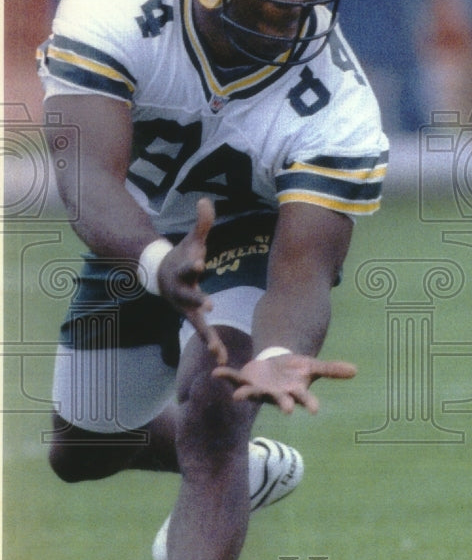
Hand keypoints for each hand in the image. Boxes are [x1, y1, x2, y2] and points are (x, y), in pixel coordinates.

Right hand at [157, 198, 227, 364]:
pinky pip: (204, 332)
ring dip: (208, 335)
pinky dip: (212, 344)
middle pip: (190, 296)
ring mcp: (186, 306)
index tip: (200, 262)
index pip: (188, 266)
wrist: (162, 275)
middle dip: (198, 300)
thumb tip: (205, 200)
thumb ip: (201, 224)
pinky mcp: (193, 317)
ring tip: (218, 350)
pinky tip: (222, 359)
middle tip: (209, 304)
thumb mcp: (192, 240)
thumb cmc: (183, 255)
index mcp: (183, 271)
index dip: (193, 264)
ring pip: (197, 322)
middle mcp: (182, 291)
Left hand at [212, 351, 356, 413]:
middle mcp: (276, 395)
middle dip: (283, 404)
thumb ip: (332, 370)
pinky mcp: (245, 381)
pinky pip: (233, 379)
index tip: (316, 409)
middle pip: (280, 400)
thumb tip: (356, 370)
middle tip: (288, 410)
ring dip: (246, 394)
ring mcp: (260, 389)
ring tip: (239, 396)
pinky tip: (216, 372)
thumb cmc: (295, 370)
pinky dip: (225, 376)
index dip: (310, 403)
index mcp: (294, 391)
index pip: (304, 398)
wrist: (275, 366)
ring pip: (253, 393)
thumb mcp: (313, 367)